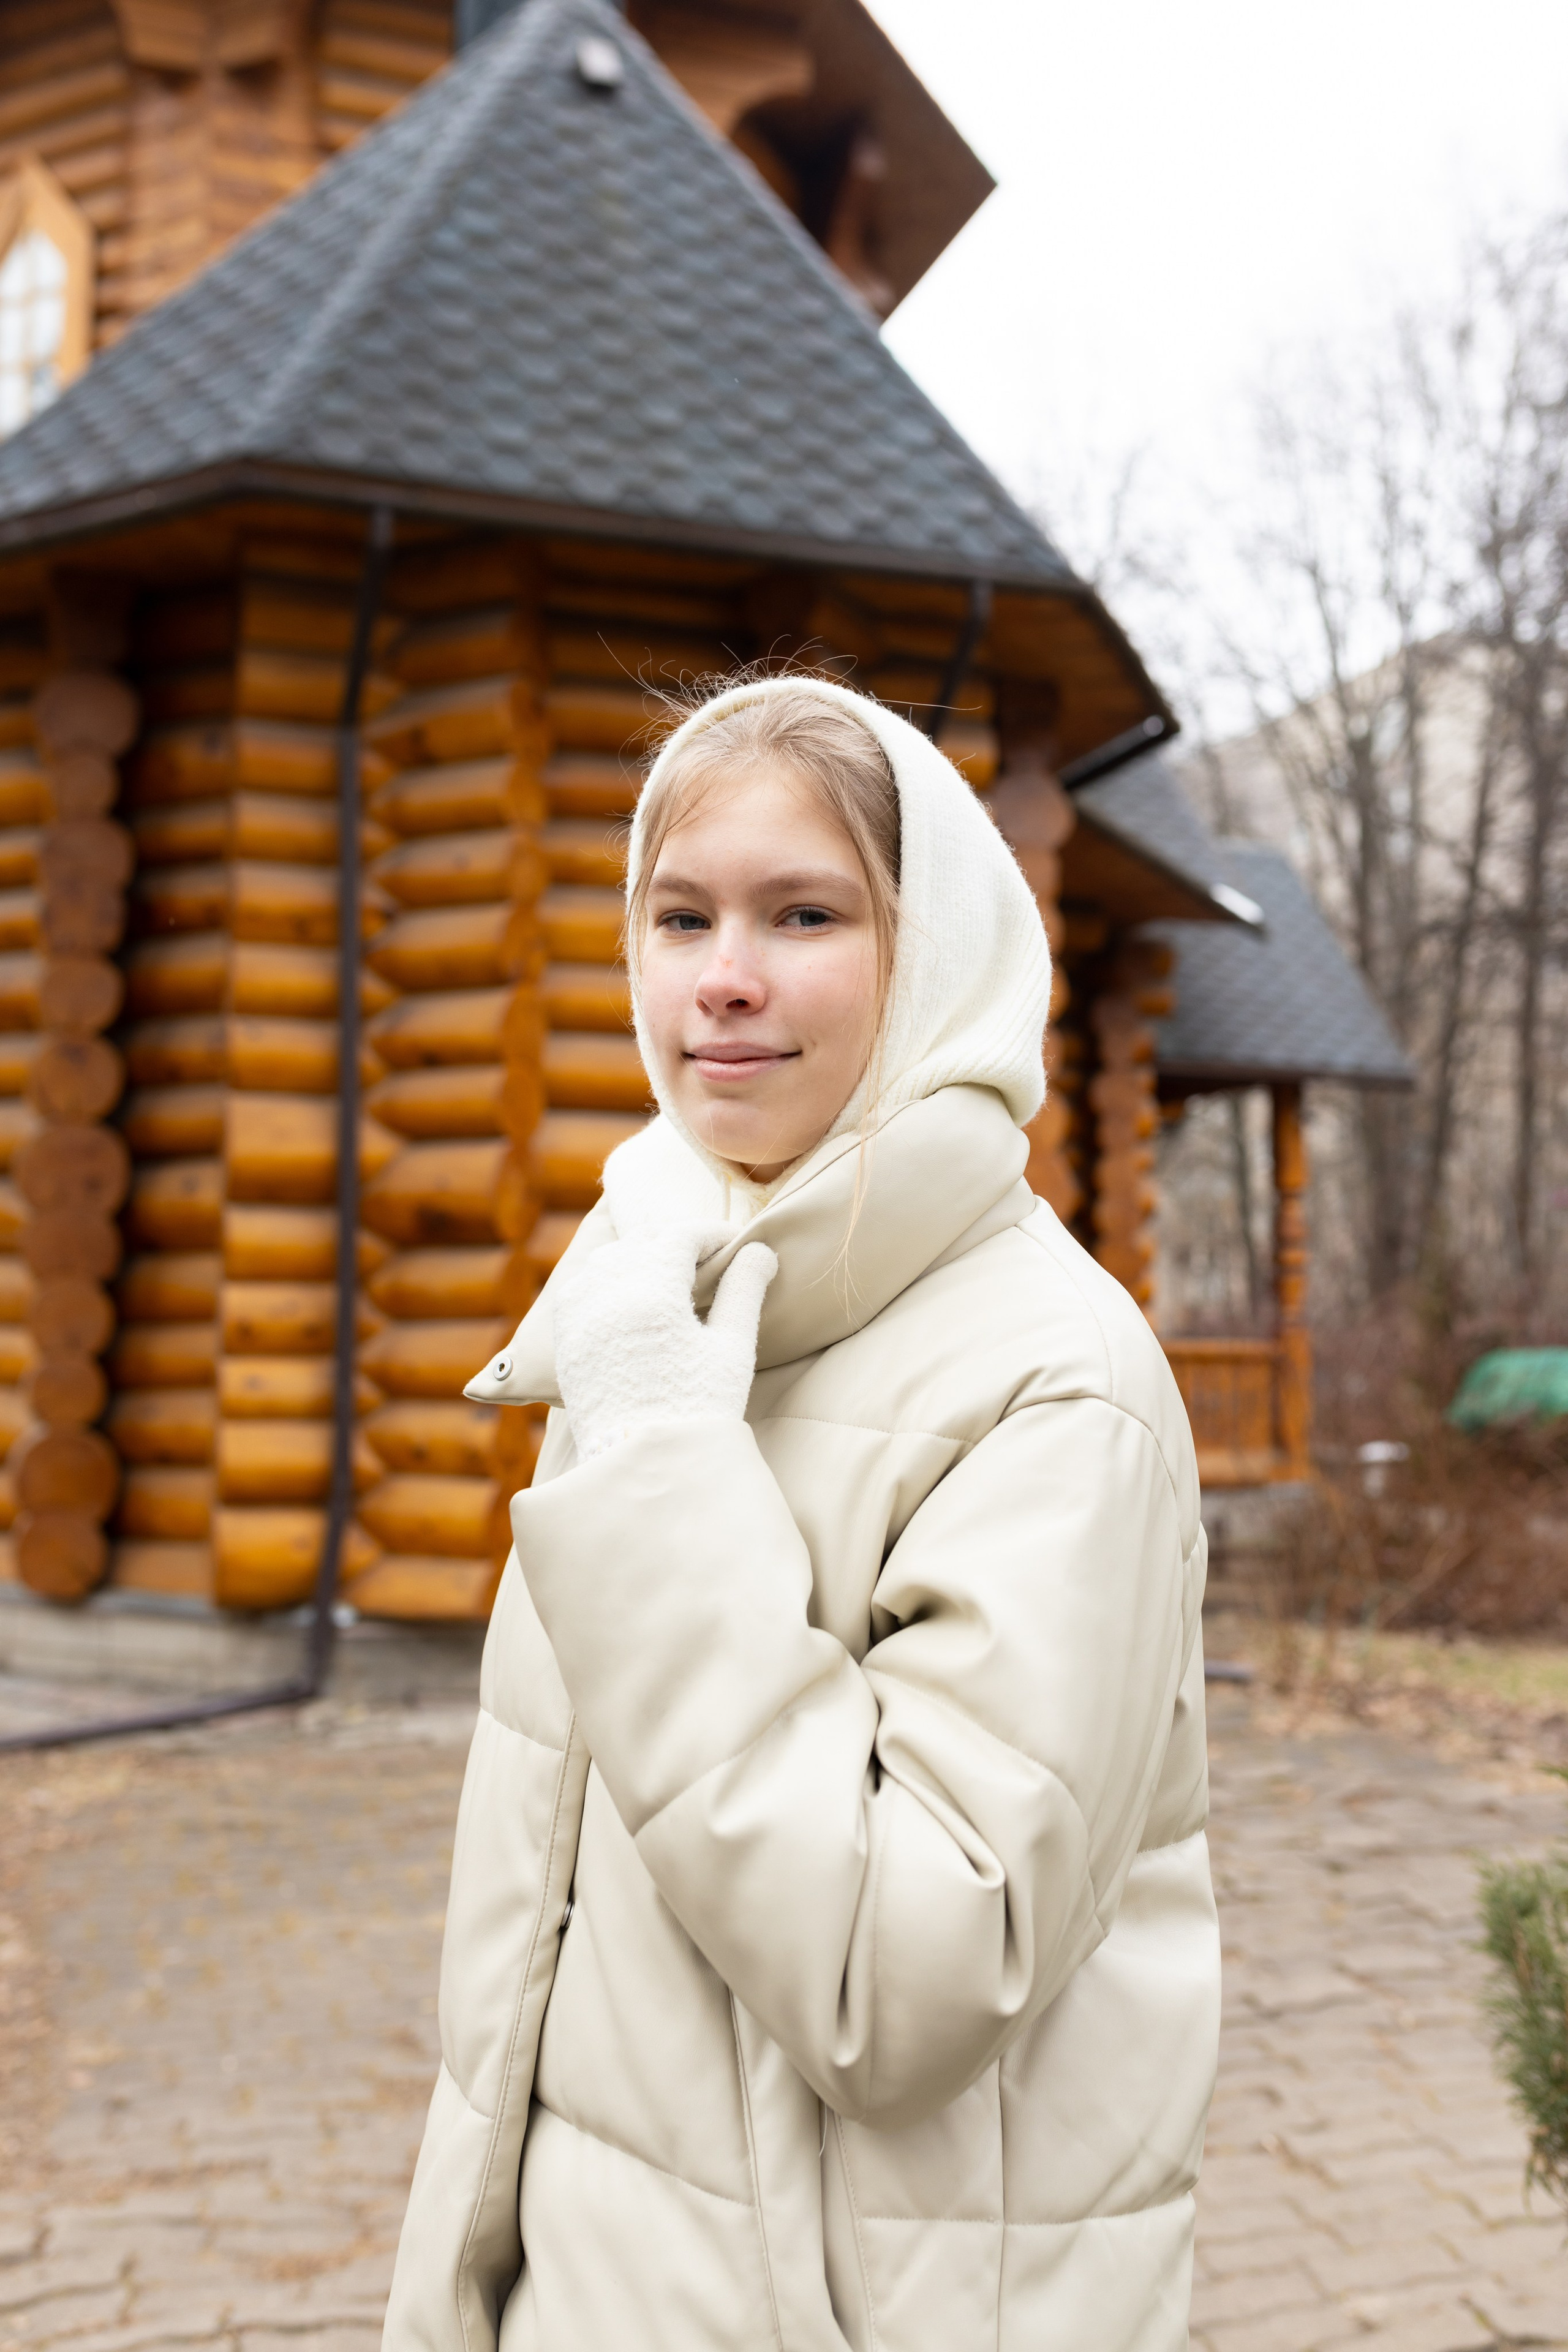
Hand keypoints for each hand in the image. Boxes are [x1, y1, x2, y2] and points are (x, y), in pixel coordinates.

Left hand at [551, 1226, 777, 1460]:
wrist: (644, 1464)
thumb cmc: (698, 1408)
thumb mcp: (731, 1348)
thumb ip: (744, 1291)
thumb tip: (760, 1251)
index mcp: (653, 1291)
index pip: (682, 1236)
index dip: (712, 1234)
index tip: (734, 1245)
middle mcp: (609, 1293)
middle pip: (643, 1242)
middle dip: (676, 1244)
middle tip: (706, 1262)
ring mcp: (581, 1314)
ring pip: (607, 1259)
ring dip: (638, 1258)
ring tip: (668, 1279)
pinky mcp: (566, 1338)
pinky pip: (581, 1287)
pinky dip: (605, 1281)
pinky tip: (628, 1300)